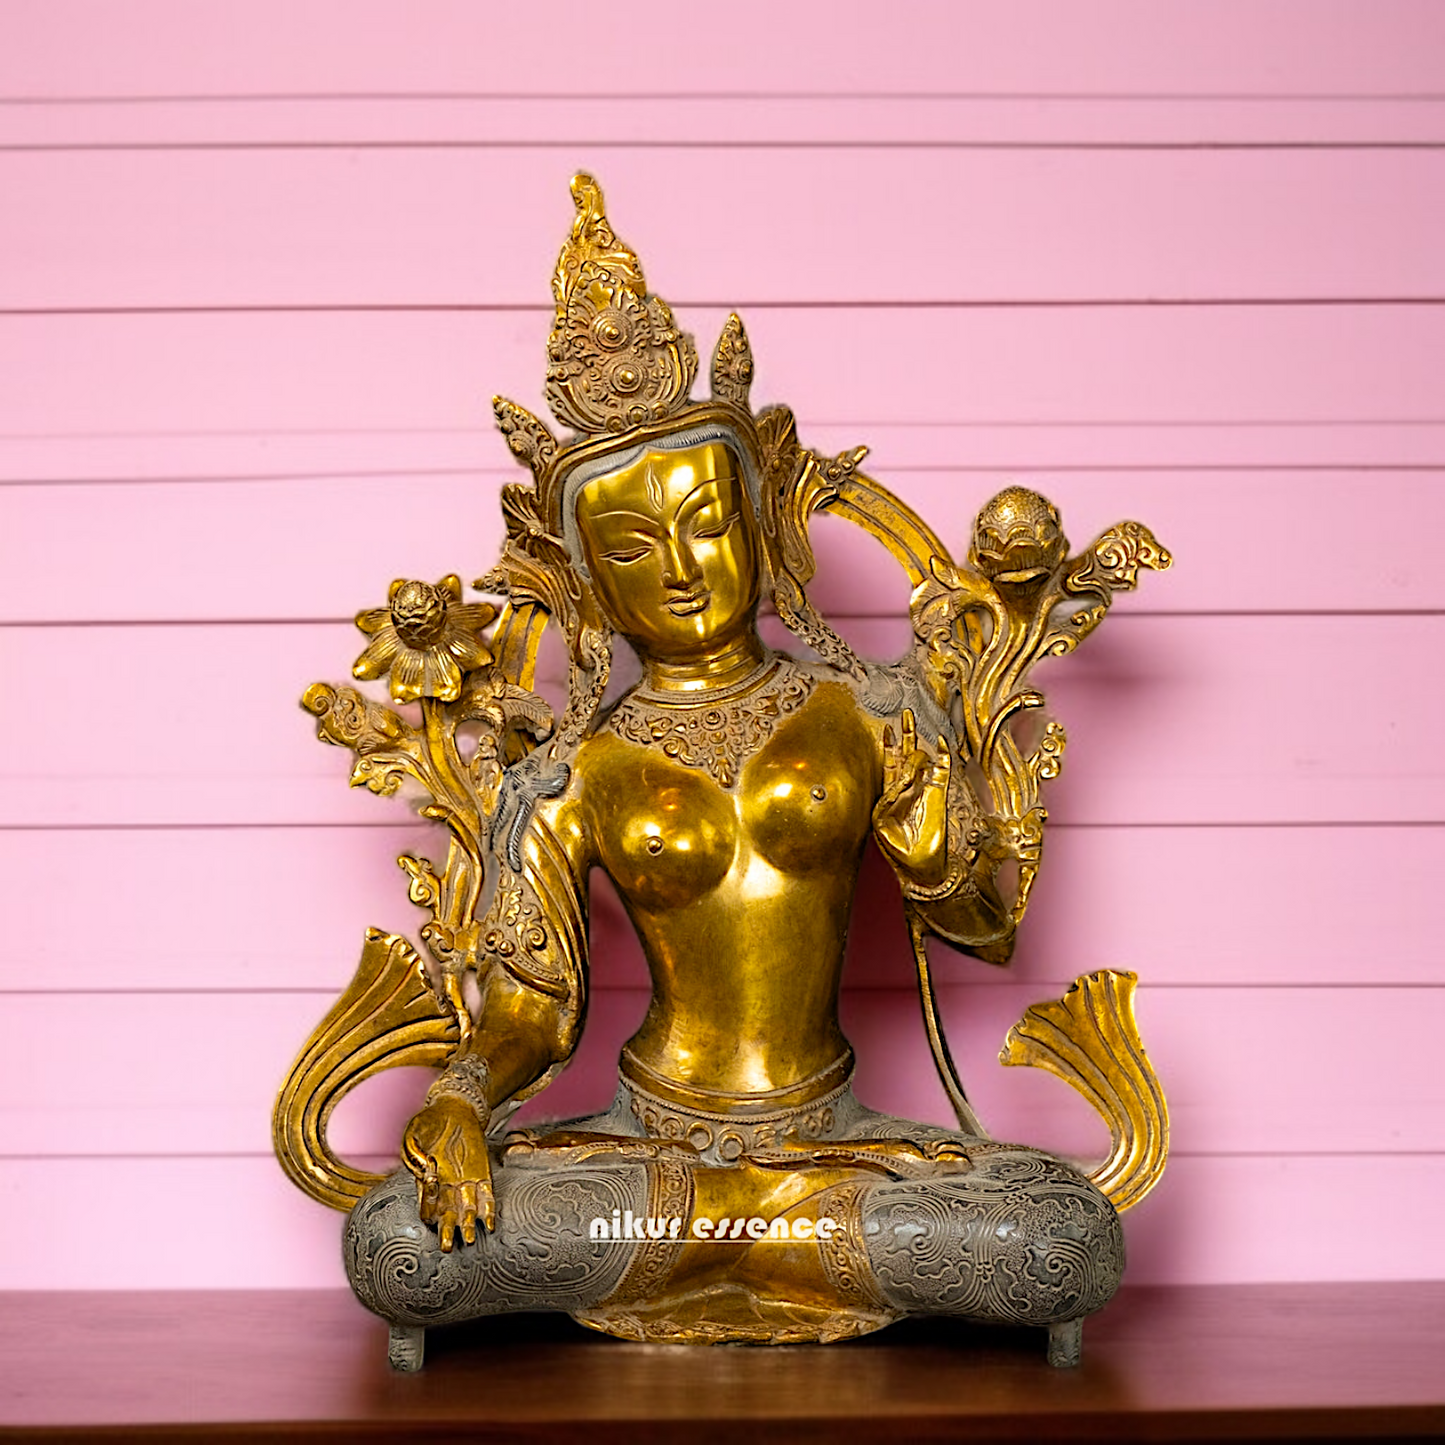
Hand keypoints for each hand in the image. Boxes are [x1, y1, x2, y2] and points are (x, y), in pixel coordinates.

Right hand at [401, 1094, 493, 1250]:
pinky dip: (488, 1209)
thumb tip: (423, 1169)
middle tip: (446, 1247)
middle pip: (446, 1214)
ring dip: (468, 1225)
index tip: (431, 1197)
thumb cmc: (430, 1122)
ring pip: (467, 1209)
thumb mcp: (414, 1132)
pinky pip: (487, 1195)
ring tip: (469, 1240)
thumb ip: (413, 1151)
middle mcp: (446, 1186)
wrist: (454, 1108)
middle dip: (446, 1230)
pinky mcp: (483, 1174)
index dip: (428, 1204)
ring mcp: (465, 1181)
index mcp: (426, 1180)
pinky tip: (490, 1224)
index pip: (426, 1202)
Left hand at [873, 709, 951, 889]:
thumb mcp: (882, 824)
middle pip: (906, 756)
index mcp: (890, 795)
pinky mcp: (940, 795)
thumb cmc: (899, 850)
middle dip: (907, 735)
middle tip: (906, 713)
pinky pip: (943, 771)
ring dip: (918, 745)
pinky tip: (942, 742)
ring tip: (915, 725)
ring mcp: (925, 790)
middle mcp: (908, 789)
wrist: (923, 868)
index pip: (889, 765)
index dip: (889, 748)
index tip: (888, 729)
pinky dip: (944, 756)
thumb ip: (887, 800)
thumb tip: (899, 780)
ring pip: (923, 760)